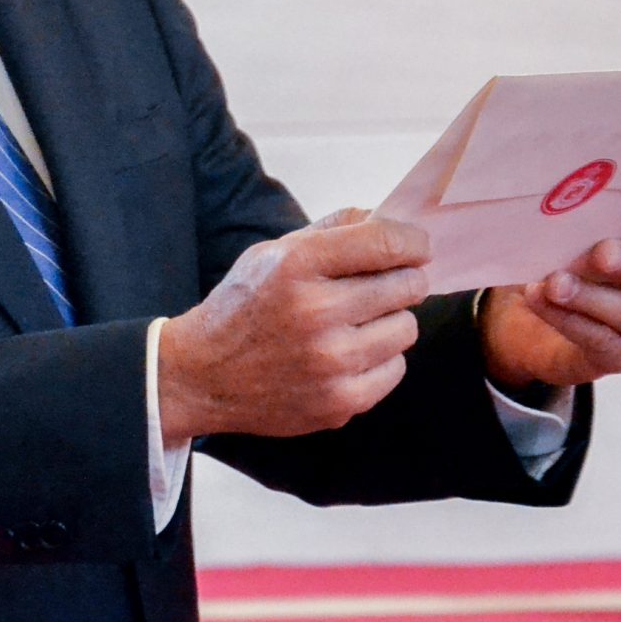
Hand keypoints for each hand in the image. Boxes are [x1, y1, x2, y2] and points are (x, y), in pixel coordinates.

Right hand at [158, 208, 432, 442]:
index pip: (385, 243)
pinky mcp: (339, 402)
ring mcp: (329, 362)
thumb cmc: (245, 306)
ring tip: (359, 322)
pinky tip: (351, 354)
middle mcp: (315, 312)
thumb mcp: (273, 253)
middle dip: (405, 279)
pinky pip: (395, 369)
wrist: (203, 376)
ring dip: (391, 321)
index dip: (413, 241)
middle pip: (407, 285)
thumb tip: (387, 219)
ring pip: (406, 328)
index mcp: (296, 265)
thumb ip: (332, 230)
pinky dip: (381, 359)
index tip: (417, 246)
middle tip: (387, 284)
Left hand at [479, 219, 620, 394]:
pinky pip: (601, 340)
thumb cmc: (566, 255)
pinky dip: (567, 318)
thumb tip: (569, 204)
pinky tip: (540, 298)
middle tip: (601, 255)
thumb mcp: (577, 231)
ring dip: (592, 297)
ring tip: (555, 283)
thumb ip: (587, 219)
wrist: (533, 313)